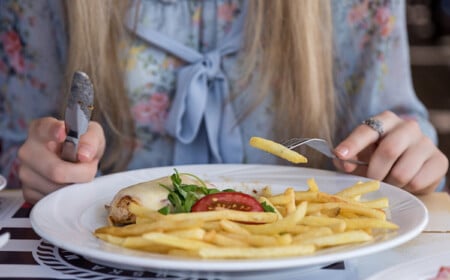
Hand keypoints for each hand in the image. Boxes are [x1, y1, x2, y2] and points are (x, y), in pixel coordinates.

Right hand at [18, 117, 105, 203]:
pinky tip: (68, 183)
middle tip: (90, 168)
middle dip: (81, 173)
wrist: (77, 159)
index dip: (54, 131)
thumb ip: (91, 139)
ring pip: (56, 189)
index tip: (63, 134)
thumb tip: (84, 155)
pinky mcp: (28, 192)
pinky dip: (67, 196)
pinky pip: (52, 201)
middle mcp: (28, 150)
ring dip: (76, 185)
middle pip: (56, 170)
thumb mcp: (92, 135)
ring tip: (79, 174)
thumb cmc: (82, 144)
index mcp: (41, 130)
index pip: (45, 129)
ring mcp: (25, 172)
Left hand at [334, 111, 448, 194]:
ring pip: (403, 171)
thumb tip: (343, 163)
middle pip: (389, 150)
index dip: (353, 144)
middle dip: (375, 172)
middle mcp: (408, 127)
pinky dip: (406, 189)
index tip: (340, 154)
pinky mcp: (440, 161)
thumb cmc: (379, 160)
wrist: (411, 168)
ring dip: (391, 183)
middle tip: (371, 180)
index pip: (367, 130)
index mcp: (385, 121)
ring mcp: (426, 143)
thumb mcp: (360, 157)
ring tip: (389, 182)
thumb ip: (347, 159)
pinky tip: (405, 184)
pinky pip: (417, 182)